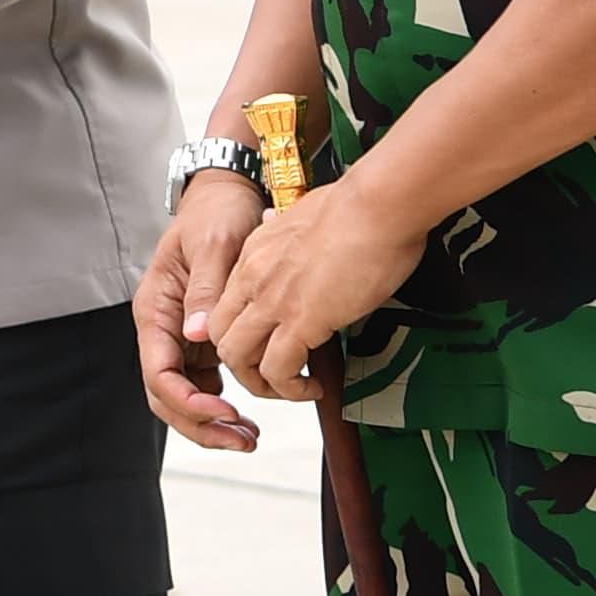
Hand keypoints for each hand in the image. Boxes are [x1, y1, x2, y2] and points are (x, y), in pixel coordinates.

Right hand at [134, 170, 267, 451]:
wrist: (228, 195)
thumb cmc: (216, 215)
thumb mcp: (214, 246)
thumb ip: (205, 291)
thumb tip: (198, 336)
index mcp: (156, 309)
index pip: (159, 373)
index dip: (188, 401)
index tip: (225, 409)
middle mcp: (164, 328)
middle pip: (167, 395)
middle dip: (201, 425)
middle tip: (244, 440)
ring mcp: (181, 336)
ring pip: (186, 395)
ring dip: (214, 422)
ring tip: (250, 437)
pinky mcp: (202, 339)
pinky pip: (205, 382)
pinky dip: (223, 403)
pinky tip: (250, 413)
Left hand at [206, 173, 424, 401]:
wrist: (375, 205)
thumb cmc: (355, 207)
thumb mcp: (302, 214)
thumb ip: (286, 230)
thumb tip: (283, 224)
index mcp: (254, 255)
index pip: (224, 306)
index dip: (239, 335)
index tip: (265, 347)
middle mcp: (253, 278)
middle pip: (220, 337)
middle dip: (242, 367)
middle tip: (275, 378)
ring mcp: (273, 300)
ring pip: (237, 357)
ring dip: (262, 384)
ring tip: (293, 390)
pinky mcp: (301, 320)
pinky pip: (278, 369)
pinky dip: (291, 389)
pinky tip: (314, 387)